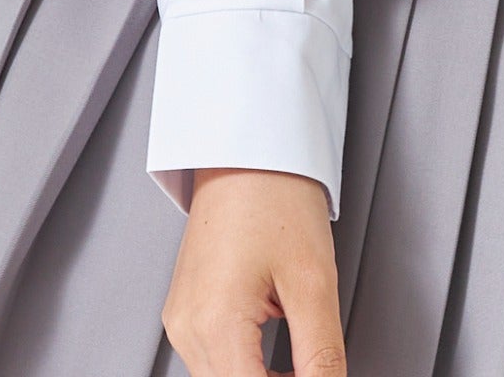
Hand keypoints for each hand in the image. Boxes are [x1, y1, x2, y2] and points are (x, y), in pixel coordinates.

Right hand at [162, 167, 340, 375]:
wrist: (249, 148)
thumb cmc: (276, 193)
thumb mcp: (314, 280)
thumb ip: (321, 353)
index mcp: (214, 323)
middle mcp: (187, 327)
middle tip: (318, 370)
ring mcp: (182, 318)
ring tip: (304, 366)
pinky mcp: (186, 308)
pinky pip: (214, 359)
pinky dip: (247, 367)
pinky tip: (278, 359)